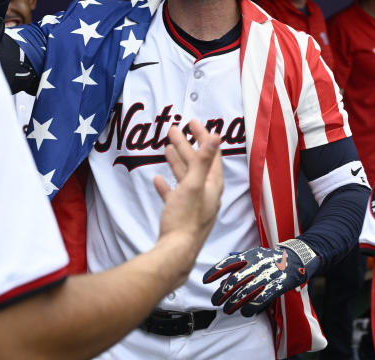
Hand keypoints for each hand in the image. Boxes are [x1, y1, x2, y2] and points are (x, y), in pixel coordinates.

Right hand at [152, 121, 223, 287]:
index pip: (211, 155)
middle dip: (186, 145)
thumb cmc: (185, 219)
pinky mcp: (181, 215)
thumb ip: (204, 160)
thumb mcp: (193, 185)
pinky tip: (158, 180)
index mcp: (212, 185)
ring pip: (185, 177)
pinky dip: (167, 185)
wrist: (175, 252)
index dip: (203, 136)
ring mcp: (194, 205)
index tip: (191, 122)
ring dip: (177, 161)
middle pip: (197, 164)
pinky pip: (175, 195)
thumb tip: (217, 136)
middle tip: (174, 129)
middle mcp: (206, 194)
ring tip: (166, 147)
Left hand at [202, 241, 319, 316]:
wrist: (296, 259)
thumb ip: (238, 264)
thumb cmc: (270, 259)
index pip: (228, 262)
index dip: (215, 271)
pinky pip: (260, 300)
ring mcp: (266, 275)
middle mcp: (257, 264)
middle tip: (214, 301)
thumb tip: (221, 279)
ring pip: (245, 292)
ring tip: (226, 310)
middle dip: (222, 293)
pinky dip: (250, 308)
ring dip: (233, 304)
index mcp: (249, 255)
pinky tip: (244, 312)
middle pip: (234, 281)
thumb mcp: (254, 255)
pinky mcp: (276, 286)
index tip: (205, 280)